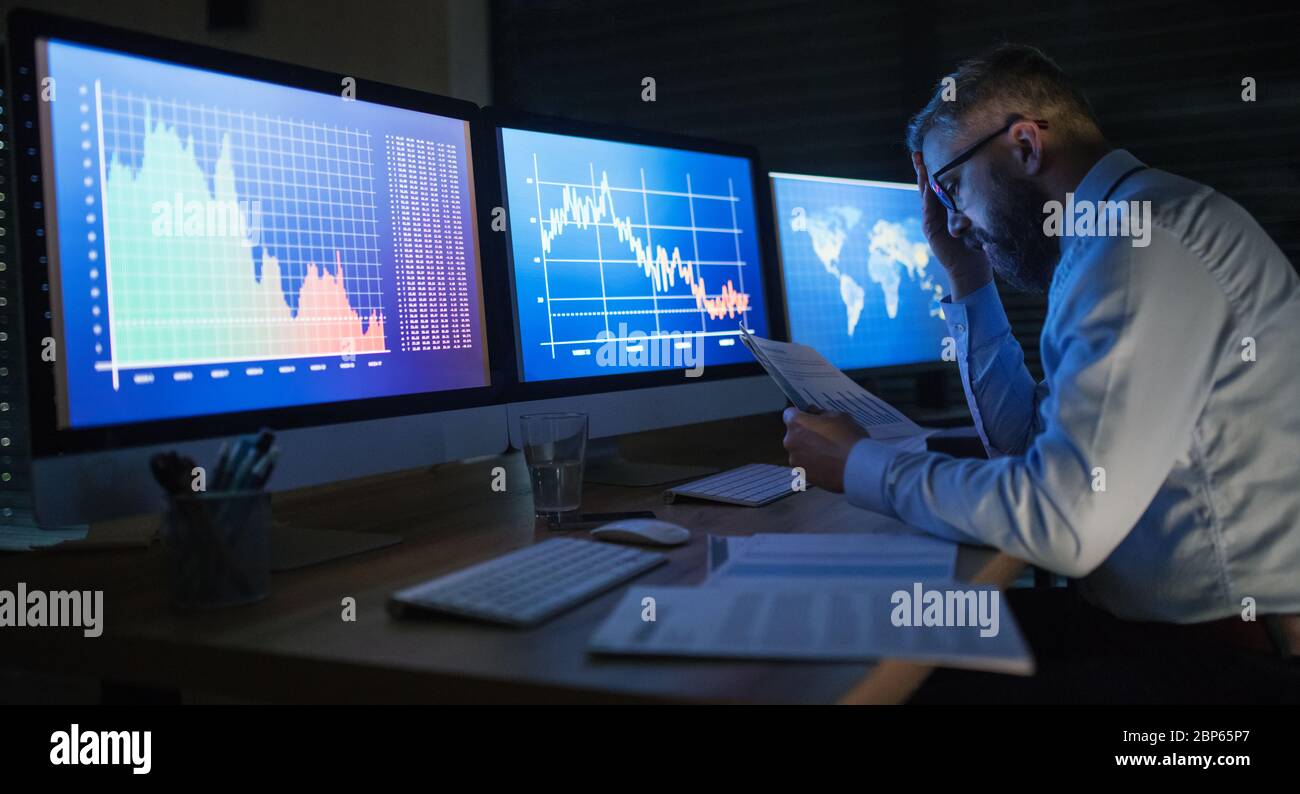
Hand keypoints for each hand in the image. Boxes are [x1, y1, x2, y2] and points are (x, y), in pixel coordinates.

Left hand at [781, 408, 867, 492]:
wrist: (857, 468)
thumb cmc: (849, 440)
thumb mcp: (839, 416)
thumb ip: (821, 413)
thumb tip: (814, 413)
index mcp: (797, 424)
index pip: (789, 414)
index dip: (800, 414)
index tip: (810, 417)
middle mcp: (791, 442)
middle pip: (794, 434)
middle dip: (805, 434)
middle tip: (824, 436)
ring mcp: (796, 461)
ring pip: (799, 451)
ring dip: (809, 450)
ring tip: (829, 452)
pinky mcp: (803, 475)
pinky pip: (806, 465)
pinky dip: (814, 464)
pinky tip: (829, 462)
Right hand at [912, 152, 991, 298]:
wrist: (971, 268)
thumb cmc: (979, 242)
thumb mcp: (979, 217)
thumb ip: (977, 203)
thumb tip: (990, 181)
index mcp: (949, 206)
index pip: (941, 182)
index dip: (937, 167)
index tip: (936, 150)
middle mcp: (938, 210)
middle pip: (929, 185)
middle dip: (923, 168)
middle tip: (918, 151)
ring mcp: (932, 219)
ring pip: (925, 194)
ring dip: (922, 178)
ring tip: (919, 163)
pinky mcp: (930, 229)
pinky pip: (927, 208)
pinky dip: (926, 196)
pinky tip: (926, 184)